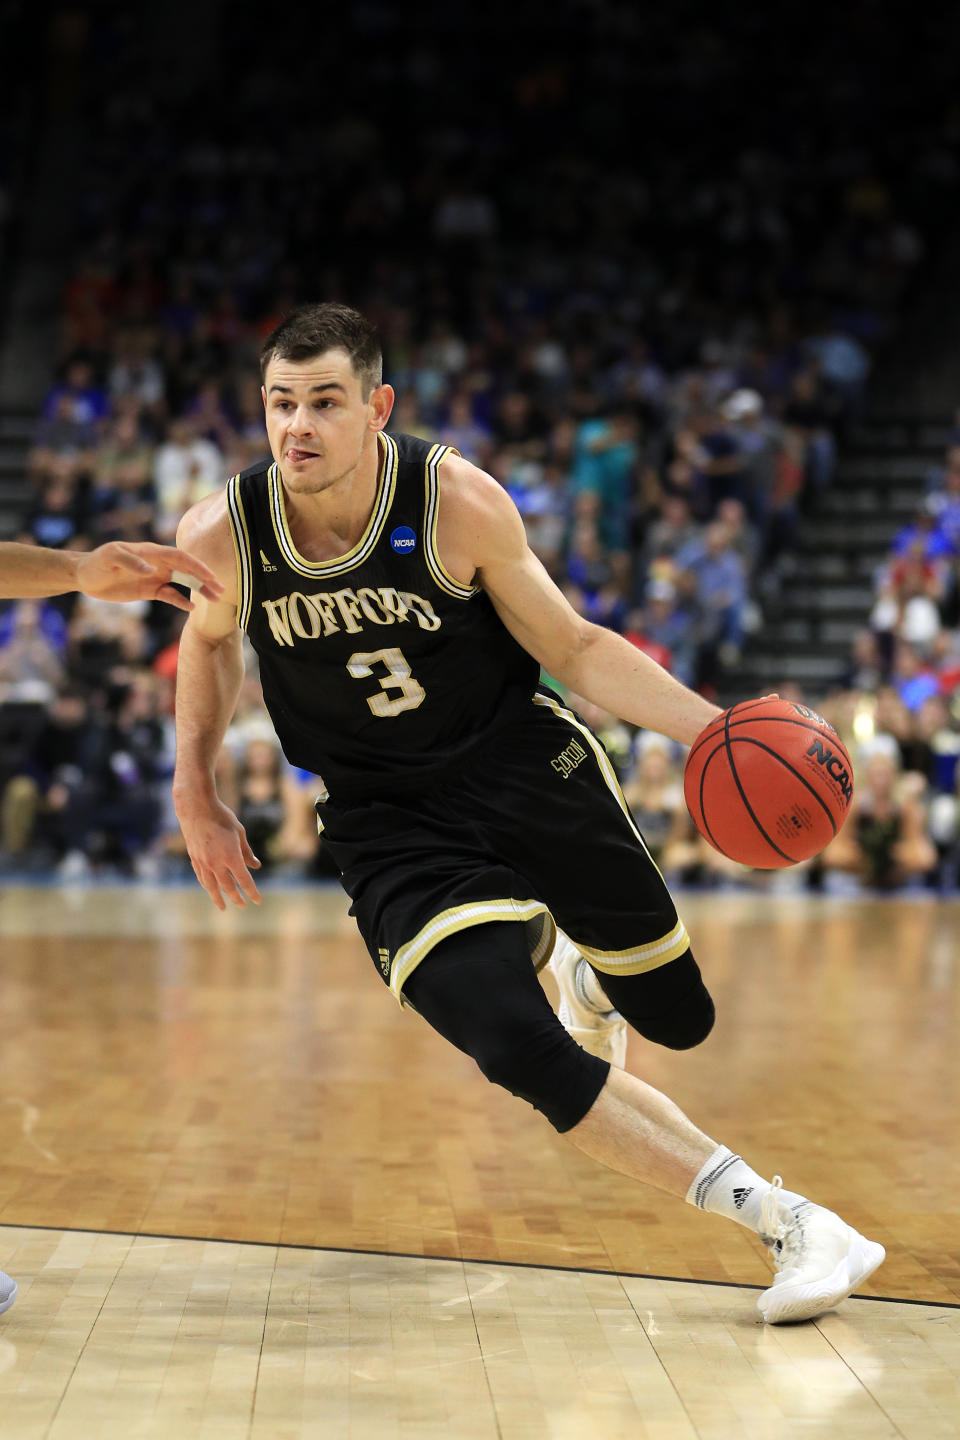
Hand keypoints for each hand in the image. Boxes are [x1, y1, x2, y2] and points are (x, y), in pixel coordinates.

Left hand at [75, 541, 223, 610]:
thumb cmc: (97, 562)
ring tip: (215, 599)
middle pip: (187, 569)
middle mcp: (157, 563)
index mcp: (151, 552)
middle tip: (222, 590)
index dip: (196, 566)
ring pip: (183, 582)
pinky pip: (170, 595)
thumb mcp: (110, 557)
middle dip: (205, 578)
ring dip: (199, 589)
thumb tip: (152, 570)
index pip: (179, 557)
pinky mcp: (150, 590)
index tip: (210, 576)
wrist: (85, 576)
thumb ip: (131, 560)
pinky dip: (181, 600)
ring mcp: (155, 576)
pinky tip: (192, 607)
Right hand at [176, 793, 261, 909]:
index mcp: (231, 856)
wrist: (196, 808)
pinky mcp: (194, 858)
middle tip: (242, 905)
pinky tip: (210, 889)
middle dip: (236, 898)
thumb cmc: (221, 817)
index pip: (244, 880)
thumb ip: (247, 852)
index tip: (257, 901)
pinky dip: (207, 885)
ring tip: (222, 907)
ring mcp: (203, 862)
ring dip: (218, 897)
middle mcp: (216, 863)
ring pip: (211, 886)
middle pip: (228, 887)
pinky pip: (201, 877)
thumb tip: (255, 866)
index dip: (252, 892)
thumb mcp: (239, 833)